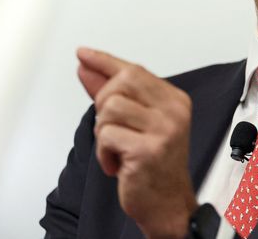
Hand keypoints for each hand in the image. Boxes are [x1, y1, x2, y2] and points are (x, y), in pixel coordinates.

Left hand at [77, 47, 196, 238]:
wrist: (167, 204)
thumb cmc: (153, 164)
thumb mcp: (135, 124)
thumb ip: (113, 94)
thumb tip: (88, 68)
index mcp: (174, 99)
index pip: (134, 70)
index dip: (105, 61)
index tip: (84, 54)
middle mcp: (173, 110)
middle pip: (121, 83)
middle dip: (103, 104)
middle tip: (110, 128)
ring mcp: (164, 129)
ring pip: (110, 109)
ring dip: (102, 132)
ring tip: (115, 148)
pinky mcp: (149, 149)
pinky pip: (107, 136)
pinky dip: (103, 153)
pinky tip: (116, 164)